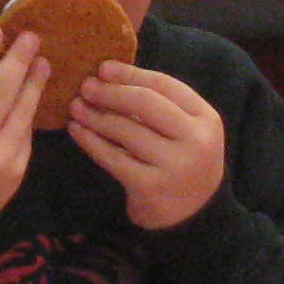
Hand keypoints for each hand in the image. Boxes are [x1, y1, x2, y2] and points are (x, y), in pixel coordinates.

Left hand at [67, 64, 223, 231]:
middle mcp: (196, 141)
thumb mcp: (186, 130)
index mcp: (207, 119)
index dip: (131, 74)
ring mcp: (175, 166)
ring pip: (126, 130)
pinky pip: (113, 157)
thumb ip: (160, 104)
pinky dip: (91, 141)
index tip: (103, 68)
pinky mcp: (151, 187)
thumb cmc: (181, 162)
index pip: (165, 86)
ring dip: (95, 115)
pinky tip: (77, 130)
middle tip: (86, 86)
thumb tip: (108, 74)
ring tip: (76, 106)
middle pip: (146, 104)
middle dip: (111, 92)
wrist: (192, 215)